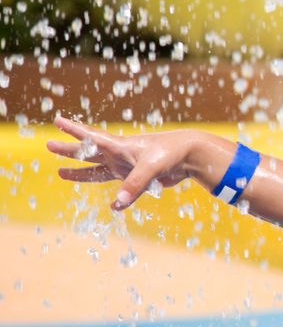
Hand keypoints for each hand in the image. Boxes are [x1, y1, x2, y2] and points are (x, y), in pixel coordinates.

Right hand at [47, 116, 194, 210]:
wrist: (191, 156)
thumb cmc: (171, 153)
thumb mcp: (151, 167)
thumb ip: (134, 185)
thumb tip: (117, 205)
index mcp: (120, 146)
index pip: (91, 137)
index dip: (74, 129)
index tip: (57, 120)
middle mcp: (120, 155)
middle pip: (88, 152)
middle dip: (69, 150)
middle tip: (48, 145)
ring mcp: (127, 167)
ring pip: (98, 170)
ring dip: (79, 172)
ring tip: (60, 172)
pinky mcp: (138, 179)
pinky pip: (122, 189)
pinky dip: (117, 198)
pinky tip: (113, 206)